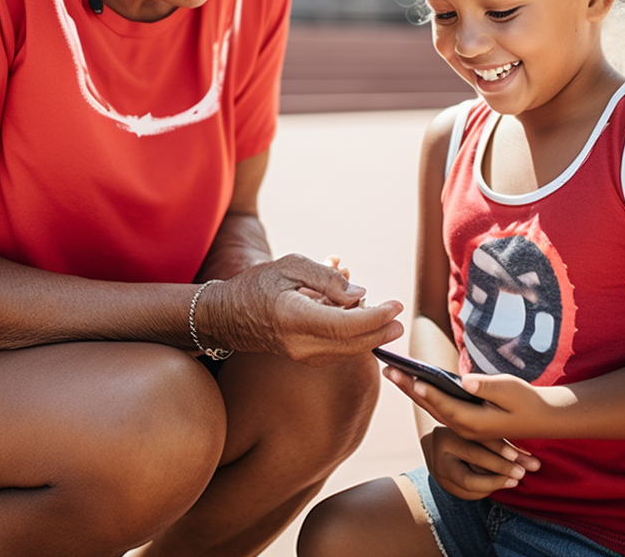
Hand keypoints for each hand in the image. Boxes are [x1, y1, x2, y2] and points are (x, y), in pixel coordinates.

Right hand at [201, 253, 403, 364]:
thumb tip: (360, 295)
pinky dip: (354, 340)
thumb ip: (326, 279)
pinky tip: (360, 323)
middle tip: (399, 317)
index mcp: (295, 317)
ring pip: (347, 352)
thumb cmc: (257, 284)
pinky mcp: (302, 358)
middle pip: (352, 344)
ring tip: (386, 319)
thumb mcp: (290, 266)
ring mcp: (300, 356)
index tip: (395, 305)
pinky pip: (336, 353)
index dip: (376, 317)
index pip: (346, 324)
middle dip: (381, 332)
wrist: (226, 316)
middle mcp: (300, 343)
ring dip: (370, 337)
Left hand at [385, 366, 568, 440]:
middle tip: (387, 369)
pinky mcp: (465, 421)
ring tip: (393, 371)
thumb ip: (486, 387)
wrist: (541, 418)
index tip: (411, 379)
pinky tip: (413, 381)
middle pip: (431, 406)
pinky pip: (439, 407)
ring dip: (411, 390)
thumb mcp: (510, 390)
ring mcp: (464, 427)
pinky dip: (424, 394)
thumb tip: (464, 382)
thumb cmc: (527, 401)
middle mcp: (465, 428)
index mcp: (475, 423)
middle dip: (408, 387)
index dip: (428, 392)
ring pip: (432, 407)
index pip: (445, 406)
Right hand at [421, 424, 539, 499]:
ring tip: (514, 481)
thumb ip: (497, 441)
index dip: (499, 450)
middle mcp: (439, 454)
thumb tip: (529, 459)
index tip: (519, 457)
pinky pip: (469, 493)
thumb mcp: (475, 431)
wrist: (434, 445)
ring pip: (471, 484)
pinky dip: (487, 489)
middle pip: (473, 465)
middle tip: (522, 473)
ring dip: (496, 483)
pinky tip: (499, 483)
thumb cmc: (462, 434)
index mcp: (446, 434)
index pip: (475, 443)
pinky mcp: (444, 487)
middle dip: (501, 469)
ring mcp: (439, 473)